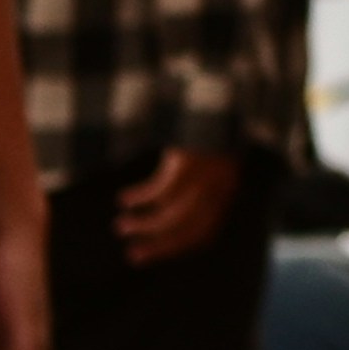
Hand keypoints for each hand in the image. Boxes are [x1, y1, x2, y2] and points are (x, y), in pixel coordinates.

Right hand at [115, 144, 245, 262]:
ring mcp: (206, 175)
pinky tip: (124, 198)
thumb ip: (200, 190)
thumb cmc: (209, 132)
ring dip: (143, 224)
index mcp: (227, 192)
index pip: (205, 235)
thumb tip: (169, 217)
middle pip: (189, 230)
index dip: (178, 248)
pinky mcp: (188, 161)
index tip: (154, 254)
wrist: (219, 94)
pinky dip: (140, 197)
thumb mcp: (212, 164)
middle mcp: (220, 188)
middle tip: (132, 255)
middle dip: (158, 246)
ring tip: (121, 226)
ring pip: (171, 213)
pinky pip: (159, 189)